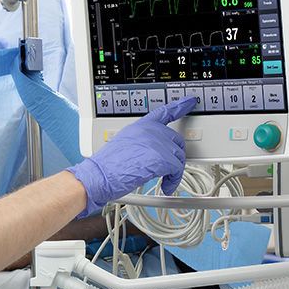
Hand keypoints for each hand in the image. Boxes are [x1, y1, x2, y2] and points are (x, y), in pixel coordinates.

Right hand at [68, 96, 195, 215]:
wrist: (99, 175)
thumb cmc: (106, 166)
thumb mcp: (124, 145)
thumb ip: (141, 143)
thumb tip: (153, 153)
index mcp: (140, 125)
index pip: (164, 112)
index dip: (180, 106)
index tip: (189, 102)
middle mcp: (150, 130)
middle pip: (176, 140)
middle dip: (175, 157)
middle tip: (167, 170)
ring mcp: (156, 142)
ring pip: (179, 156)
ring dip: (174, 172)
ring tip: (163, 181)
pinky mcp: (161, 157)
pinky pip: (177, 170)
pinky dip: (174, 181)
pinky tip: (165, 186)